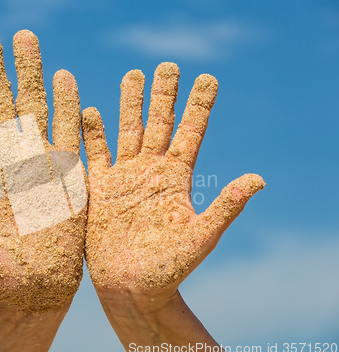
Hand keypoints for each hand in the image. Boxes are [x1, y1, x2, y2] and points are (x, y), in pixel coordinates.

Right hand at [82, 63, 263, 294]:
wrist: (131, 286)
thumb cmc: (169, 267)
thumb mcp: (201, 236)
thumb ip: (225, 206)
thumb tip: (258, 179)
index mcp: (177, 178)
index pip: (190, 133)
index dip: (199, 106)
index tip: (208, 78)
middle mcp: (151, 171)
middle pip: (159, 124)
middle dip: (164, 95)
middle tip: (169, 65)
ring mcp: (124, 177)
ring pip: (127, 131)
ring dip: (130, 104)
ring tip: (133, 75)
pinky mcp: (99, 189)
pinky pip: (94, 155)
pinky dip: (92, 134)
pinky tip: (92, 111)